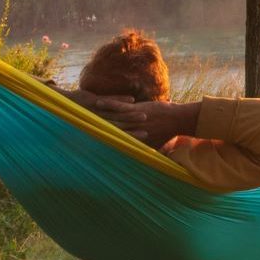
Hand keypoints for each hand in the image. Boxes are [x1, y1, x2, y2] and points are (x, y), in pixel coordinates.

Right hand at [82, 96, 200, 146]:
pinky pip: (118, 106)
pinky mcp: (135, 109)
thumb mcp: (156, 143)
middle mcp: (130, 130)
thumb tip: (146, 157)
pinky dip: (108, 104)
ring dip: (98, 116)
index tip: (89, 144)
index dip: (104, 139)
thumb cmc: (169, 130)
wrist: (179, 120)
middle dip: (95, 128)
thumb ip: (149, 149)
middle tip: (80, 128)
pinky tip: (96, 102)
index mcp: (134, 139)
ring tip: (85, 114)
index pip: (116, 140)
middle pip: (110, 129)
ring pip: (112, 118)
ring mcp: (133, 119)